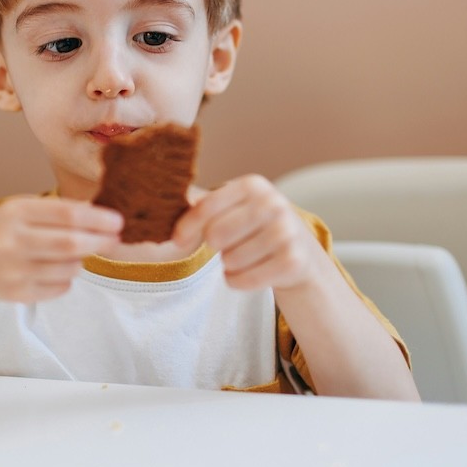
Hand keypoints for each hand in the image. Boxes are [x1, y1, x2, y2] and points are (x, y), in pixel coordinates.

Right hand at [0, 197, 121, 303]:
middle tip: (116, 240)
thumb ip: (59, 211)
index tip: (118, 221)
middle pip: (69, 244)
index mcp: (15, 212)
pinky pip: (60, 288)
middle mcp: (10, 241)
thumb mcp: (24, 210)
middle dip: (100, 242)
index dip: (97, 218)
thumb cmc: (6, 230)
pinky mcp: (15, 294)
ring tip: (77, 254)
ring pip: (68, 269)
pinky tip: (58, 270)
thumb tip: (103, 214)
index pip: (66, 214)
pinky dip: (68, 279)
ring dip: (82, 261)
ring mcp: (11, 271)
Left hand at [173, 175, 326, 290]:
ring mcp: (286, 233)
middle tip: (228, 244)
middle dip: (215, 246)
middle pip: (216, 235)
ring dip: (228, 265)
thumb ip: (202, 205)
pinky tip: (250, 271)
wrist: (300, 250)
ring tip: (244, 256)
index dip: (187, 227)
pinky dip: (238, 281)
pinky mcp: (292, 261)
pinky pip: (243, 280)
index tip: (177, 240)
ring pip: (229, 261)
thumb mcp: (233, 207)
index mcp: (253, 185)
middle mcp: (273, 204)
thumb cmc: (254, 226)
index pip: (207, 207)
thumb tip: (166, 204)